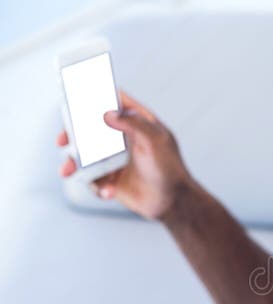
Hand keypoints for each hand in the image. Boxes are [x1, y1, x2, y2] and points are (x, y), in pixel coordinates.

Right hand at [56, 91, 192, 219]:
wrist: (173, 203)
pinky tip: (108, 191)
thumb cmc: (170, 169)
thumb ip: (134, 124)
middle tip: (62, 140)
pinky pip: (93, 179)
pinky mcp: (111, 179)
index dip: (96, 96)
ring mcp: (115, 159)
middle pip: (90, 129)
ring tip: (68, 171)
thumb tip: (107, 114)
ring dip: (74, 163)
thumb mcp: (155, 142)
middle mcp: (123, 139)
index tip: (76, 95)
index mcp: (137, 123)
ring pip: (85, 156)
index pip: (114, 102)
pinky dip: (96, 185)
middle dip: (72, 134)